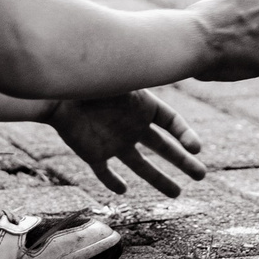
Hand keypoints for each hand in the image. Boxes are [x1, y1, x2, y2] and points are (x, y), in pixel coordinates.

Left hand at [48, 92, 207, 196]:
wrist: (57, 94)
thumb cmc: (93, 82)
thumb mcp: (126, 79)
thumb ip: (147, 81)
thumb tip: (175, 65)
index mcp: (143, 107)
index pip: (173, 123)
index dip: (186, 136)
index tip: (196, 149)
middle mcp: (132, 126)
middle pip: (164, 148)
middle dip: (183, 162)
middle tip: (201, 174)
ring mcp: (114, 141)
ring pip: (141, 165)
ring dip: (159, 179)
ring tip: (177, 193)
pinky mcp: (94, 153)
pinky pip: (105, 172)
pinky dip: (112, 181)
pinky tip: (122, 190)